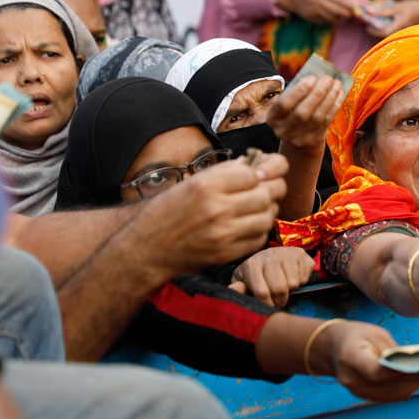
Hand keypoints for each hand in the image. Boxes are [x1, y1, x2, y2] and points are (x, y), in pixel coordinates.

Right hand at [132, 155, 287, 276]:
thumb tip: (258, 165)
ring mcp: (223, 233)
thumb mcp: (191, 183)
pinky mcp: (226, 253)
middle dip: (274, 188)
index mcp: (206, 185)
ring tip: (260, 207)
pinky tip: (251, 225)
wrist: (145, 249)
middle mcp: (216, 207)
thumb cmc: (167, 212)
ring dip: (268, 210)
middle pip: (266, 194)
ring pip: (267, 216)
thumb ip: (225, 174)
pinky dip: (260, 230)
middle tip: (270, 188)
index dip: (263, 172)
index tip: (262, 174)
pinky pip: (258, 238)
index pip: (254, 173)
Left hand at [228, 247, 314, 306]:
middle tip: (277, 299)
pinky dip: (300, 282)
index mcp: (252, 265)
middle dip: (280, 300)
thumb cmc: (254, 274)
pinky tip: (292, 276)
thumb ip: (238, 289)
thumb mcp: (242, 282)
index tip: (268, 306)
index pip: (262, 292)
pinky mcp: (300, 254)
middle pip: (279, 289)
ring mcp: (286, 253)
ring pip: (293, 283)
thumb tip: (234, 289)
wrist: (268, 255)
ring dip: (290, 290)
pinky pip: (304, 277)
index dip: (267, 304)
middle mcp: (269, 256)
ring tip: (283, 285)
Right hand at [266, 76, 344, 150]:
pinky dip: (335, 105)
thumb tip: (317, 77)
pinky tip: (339, 93)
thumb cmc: (292, 111)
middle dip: (317, 94)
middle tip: (328, 78)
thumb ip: (296, 92)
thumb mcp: (288, 103)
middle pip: (302, 112)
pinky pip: (327, 121)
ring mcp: (299, 138)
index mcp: (272, 118)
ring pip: (318, 117)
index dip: (299, 91)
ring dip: (329, 98)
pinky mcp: (314, 140)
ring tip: (336, 83)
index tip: (312, 78)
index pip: (284, 104)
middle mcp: (284, 130)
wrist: (297, 137)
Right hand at [276, 0, 353, 23]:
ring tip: (336, 12)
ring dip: (337, 16)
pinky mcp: (310, 18)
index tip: (356, 9)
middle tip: (350, 14)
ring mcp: (312, 11)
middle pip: (337, 11)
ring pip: (331, 18)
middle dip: (346, 13)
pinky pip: (324, 21)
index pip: (338, 0)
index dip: (349, 6)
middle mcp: (316, 1)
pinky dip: (328, 19)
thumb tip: (347, 4)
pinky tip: (326, 13)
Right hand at [321, 321, 418, 400]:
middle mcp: (352, 380)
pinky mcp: (363, 395)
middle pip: (389, 386)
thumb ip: (393, 349)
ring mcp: (357, 391)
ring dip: (415, 385)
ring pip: (392, 394)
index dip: (405, 371)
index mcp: (351, 358)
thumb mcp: (374, 333)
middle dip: (417, 378)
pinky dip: (406, 388)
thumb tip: (417, 361)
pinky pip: (388, 396)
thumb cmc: (355, 335)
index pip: (379, 372)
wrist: (331, 348)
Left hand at [361, 0, 418, 37]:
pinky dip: (387, 29)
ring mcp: (402, 33)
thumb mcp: (396, 7)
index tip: (367, 27)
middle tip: (370, 25)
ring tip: (376, 24)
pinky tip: (385, 24)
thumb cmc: (410, 7)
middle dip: (376, 31)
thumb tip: (368, 11)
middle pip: (385, 36)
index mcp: (399, 25)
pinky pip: (393, 33)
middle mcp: (401, 32)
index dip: (374, 31)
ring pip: (389, 35)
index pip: (383, 33)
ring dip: (381, 30)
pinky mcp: (403, 32)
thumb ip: (382, 11)